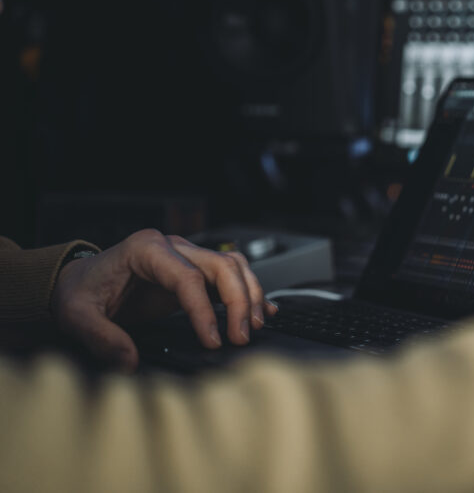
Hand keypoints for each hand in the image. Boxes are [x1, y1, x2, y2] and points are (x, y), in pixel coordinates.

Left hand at [51, 229, 276, 370]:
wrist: (80, 280)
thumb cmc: (81, 291)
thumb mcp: (77, 315)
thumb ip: (102, 338)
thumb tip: (129, 361)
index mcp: (146, 249)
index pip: (188, 277)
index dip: (204, 311)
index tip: (213, 340)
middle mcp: (172, 247)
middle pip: (221, 266)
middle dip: (238, 301)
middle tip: (241, 336)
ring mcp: (186, 256)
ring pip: (233, 266)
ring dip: (249, 295)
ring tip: (253, 326)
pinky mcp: (194, 270)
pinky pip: (230, 274)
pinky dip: (248, 292)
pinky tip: (262, 310)